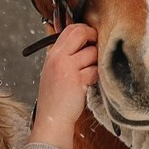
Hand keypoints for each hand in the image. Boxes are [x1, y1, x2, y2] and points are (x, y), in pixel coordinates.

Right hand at [29, 22, 97, 148]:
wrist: (52, 118)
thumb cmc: (55, 97)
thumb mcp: (53, 71)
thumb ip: (65, 55)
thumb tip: (84, 42)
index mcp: (52, 54)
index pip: (70, 29)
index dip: (84, 30)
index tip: (90, 38)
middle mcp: (59, 58)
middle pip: (81, 33)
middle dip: (93, 37)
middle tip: (96, 47)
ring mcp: (68, 68)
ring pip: (92, 53)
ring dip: (95, 62)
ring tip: (88, 73)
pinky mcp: (78, 80)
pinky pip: (95, 70)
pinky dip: (95, 76)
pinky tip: (88, 83)